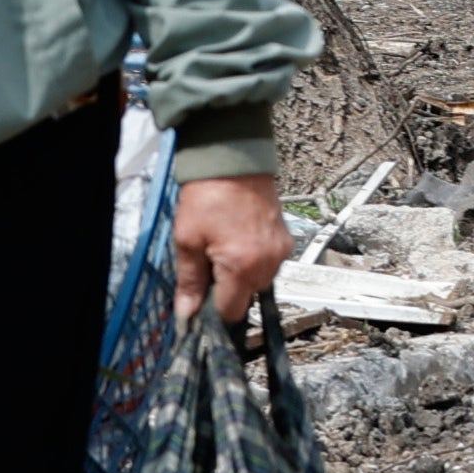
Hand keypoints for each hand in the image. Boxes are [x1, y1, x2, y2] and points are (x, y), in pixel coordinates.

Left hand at [174, 171, 290, 321]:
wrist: (234, 160)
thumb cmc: (208, 195)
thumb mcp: (187, 240)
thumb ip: (190, 281)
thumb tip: (187, 313)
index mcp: (242, 267)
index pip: (231, 312)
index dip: (212, 310)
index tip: (199, 300)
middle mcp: (268, 263)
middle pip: (246, 298)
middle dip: (226, 289)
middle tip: (208, 263)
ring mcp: (280, 251)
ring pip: (258, 282)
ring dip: (240, 274)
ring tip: (224, 246)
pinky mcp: (286, 240)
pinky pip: (269, 264)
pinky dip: (253, 260)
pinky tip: (239, 240)